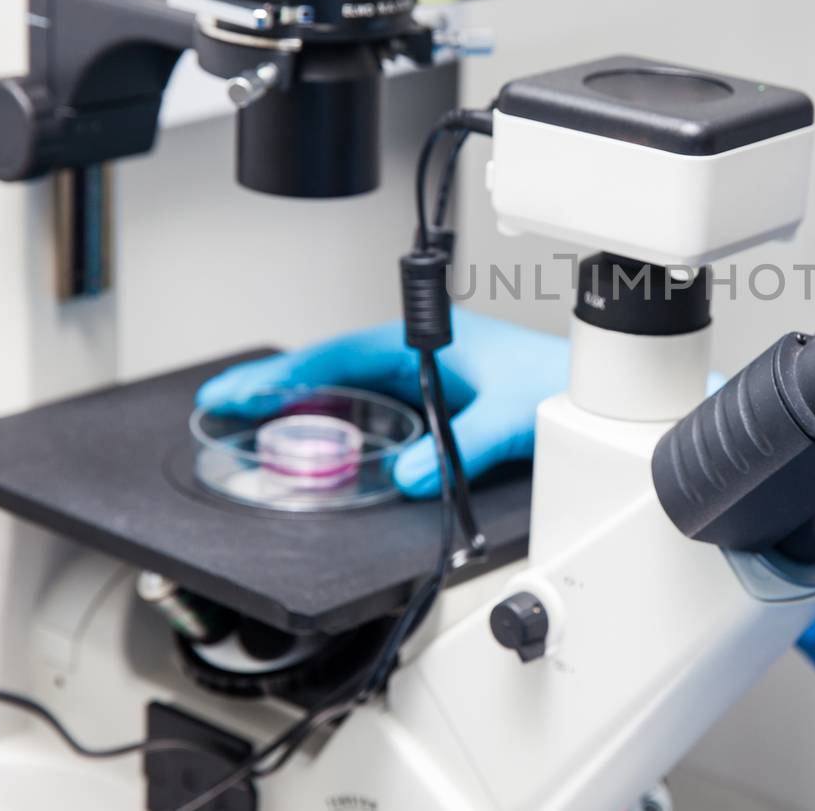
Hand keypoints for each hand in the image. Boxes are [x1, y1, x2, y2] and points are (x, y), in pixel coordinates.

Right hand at [196, 309, 568, 498]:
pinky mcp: (435, 399)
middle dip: (274, 382)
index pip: (339, 356)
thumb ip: (462, 444)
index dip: (286, 374)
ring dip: (300, 398)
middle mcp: (420, 354)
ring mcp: (424, 376)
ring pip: (347, 385)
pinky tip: (312, 432)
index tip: (242, 391)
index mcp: (427, 341)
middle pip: (331, 367)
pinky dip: (333, 413)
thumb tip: (410, 473)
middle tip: (219, 402)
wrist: (596, 388)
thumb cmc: (560, 380)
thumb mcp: (510, 413)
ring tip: (246, 415)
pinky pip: (370, 404)